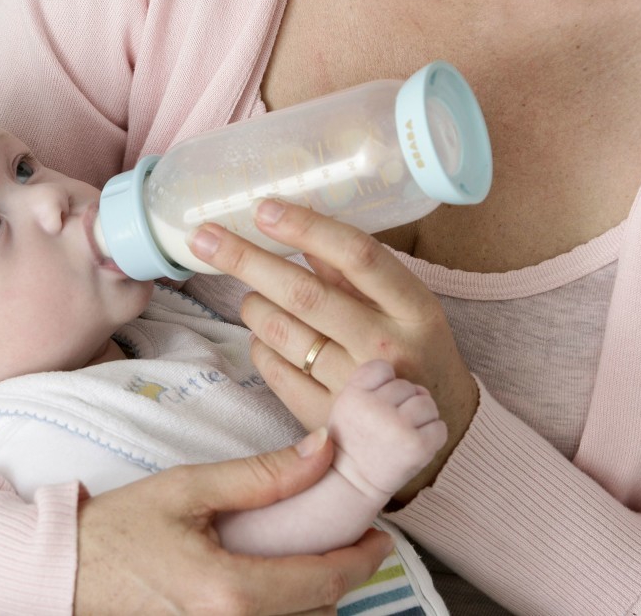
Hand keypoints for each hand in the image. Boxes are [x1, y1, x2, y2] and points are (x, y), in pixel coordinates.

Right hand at [74, 433, 391, 614]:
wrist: (61, 572)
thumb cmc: (117, 528)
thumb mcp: (188, 488)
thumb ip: (262, 475)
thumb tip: (324, 451)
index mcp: (232, 591)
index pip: (324, 581)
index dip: (362, 558)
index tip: (380, 534)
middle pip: (319, 613)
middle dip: (341, 578)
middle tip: (346, 538)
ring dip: (315, 598)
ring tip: (311, 557)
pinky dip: (285, 612)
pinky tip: (275, 582)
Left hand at [188, 199, 478, 500]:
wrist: (436, 432)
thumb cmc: (414, 350)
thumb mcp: (404, 304)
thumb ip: (352, 269)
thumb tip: (293, 221)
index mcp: (414, 308)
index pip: (356, 256)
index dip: (306, 228)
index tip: (263, 209)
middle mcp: (386, 348)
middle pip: (303, 294)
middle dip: (245, 259)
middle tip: (204, 236)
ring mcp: (354, 388)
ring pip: (279, 331)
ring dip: (253, 304)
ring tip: (254, 297)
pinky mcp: (325, 420)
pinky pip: (272, 369)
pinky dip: (259, 345)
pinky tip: (267, 338)